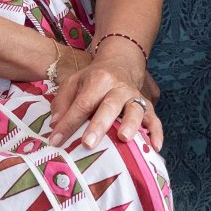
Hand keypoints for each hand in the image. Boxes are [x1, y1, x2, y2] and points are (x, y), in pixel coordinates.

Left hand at [48, 42, 162, 151]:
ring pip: (135, 110)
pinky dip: (156, 133)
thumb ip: (62, 102)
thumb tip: (55, 125)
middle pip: (109, 106)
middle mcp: (118, 88)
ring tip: (124, 138)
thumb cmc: (93, 79)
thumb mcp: (73, 82)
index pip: (82, 103)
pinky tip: (154, 147)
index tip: (55, 140)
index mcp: (98, 80)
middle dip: (99, 125)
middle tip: (88, 143)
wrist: (121, 63)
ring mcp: (135, 97)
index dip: (68, 123)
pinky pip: (154, 119)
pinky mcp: (147, 106)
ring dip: (130, 125)